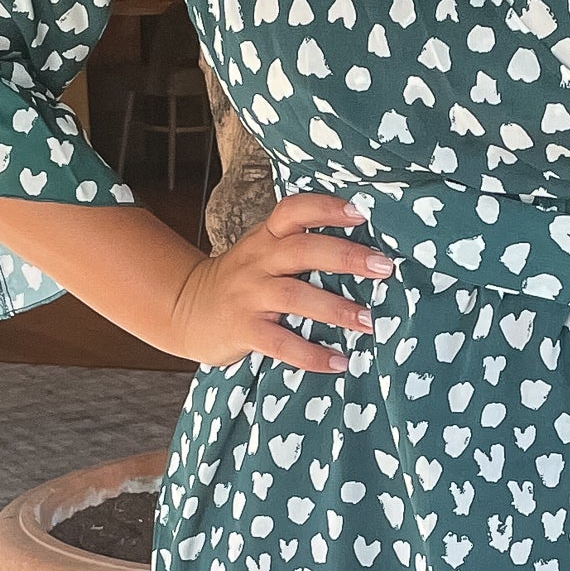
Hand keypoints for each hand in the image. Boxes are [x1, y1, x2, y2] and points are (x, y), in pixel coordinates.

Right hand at [166, 189, 396, 373]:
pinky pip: (280, 343)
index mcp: (266, 238)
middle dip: (346, 257)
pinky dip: (310, 355)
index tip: (360, 213)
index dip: (325, 208)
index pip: (293, 211)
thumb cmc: (241, 281)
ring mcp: (249, 296)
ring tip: (369, 321)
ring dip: (336, 308)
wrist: (185, 310)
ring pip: (295, 296)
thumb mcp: (262, 252)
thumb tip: (363, 252)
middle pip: (302, 250)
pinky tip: (338, 362)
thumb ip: (299, 245)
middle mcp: (259, 262)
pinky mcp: (242, 330)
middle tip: (384, 268)